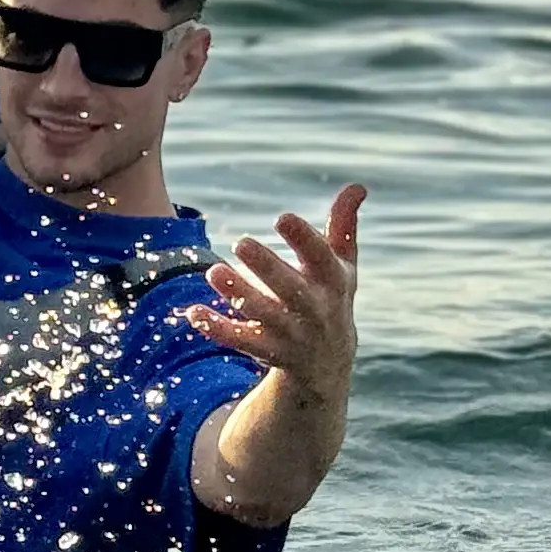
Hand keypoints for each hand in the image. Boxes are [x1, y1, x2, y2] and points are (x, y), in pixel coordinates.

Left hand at [187, 183, 365, 523]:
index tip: (283, 217)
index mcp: (334, 283)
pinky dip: (218, 328)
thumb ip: (344, 226)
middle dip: (267, 268)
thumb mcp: (343, 266)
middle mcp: (315, 311)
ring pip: (264, 316)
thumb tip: (357, 186)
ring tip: (214, 272)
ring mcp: (292, 335)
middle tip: (241, 242)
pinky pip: (241, 342)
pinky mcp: (268, 352)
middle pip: (291, 290)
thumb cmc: (332, 298)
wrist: (328, 365)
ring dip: (239, 295)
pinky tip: (193, 312)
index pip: (322, 260)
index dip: (305, 239)